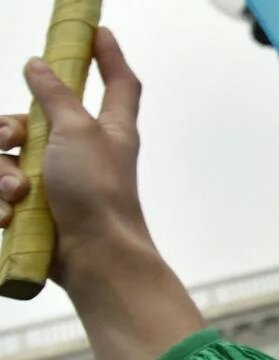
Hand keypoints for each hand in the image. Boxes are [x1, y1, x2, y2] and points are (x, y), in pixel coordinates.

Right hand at [1, 29, 201, 359]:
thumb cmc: (98, 194)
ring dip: (2, 172)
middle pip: (34, 119)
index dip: (108, 56)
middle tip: (12, 142)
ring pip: (7, 157)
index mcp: (110, 129)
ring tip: (17, 193)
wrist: (94, 257)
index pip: (118, 84)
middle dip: (9, 129)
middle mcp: (85, 151)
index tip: (98, 32)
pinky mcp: (38, 209)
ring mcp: (60, 182)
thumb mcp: (77, 131)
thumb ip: (56, 96)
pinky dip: (0, 202)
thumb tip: (39, 65)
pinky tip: (9, 215)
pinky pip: (2, 192)